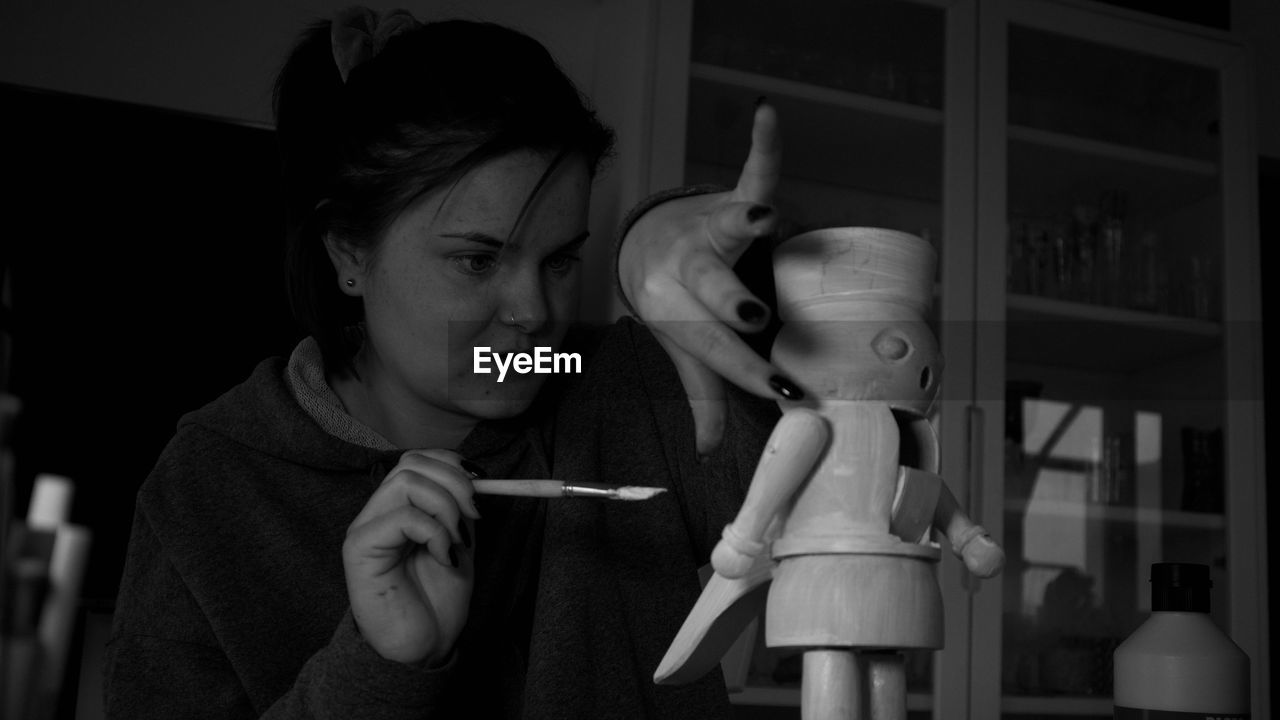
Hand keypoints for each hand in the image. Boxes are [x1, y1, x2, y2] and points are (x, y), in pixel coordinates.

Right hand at [343, 449, 480, 664]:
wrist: (424, 646)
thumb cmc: (437, 599)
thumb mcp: (460, 542)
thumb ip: (461, 510)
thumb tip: (476, 478)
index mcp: (400, 507)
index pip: (419, 458)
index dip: (453, 463)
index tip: (482, 485)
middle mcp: (378, 512)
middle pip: (412, 462)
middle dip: (454, 482)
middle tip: (474, 516)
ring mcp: (365, 527)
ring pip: (406, 481)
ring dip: (445, 508)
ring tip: (455, 542)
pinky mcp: (358, 548)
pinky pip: (403, 516)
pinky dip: (434, 532)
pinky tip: (443, 558)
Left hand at [619, 101, 801, 456]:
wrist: (646, 243)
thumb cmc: (674, 304)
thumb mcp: (683, 349)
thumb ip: (701, 396)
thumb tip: (705, 452)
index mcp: (677, 314)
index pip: (714, 348)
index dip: (746, 372)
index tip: (786, 394)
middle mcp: (688, 272)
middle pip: (711, 289)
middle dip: (732, 302)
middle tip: (752, 316)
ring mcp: (708, 232)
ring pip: (727, 229)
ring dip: (744, 223)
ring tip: (764, 219)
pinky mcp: (728, 200)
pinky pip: (750, 172)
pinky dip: (762, 144)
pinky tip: (766, 112)